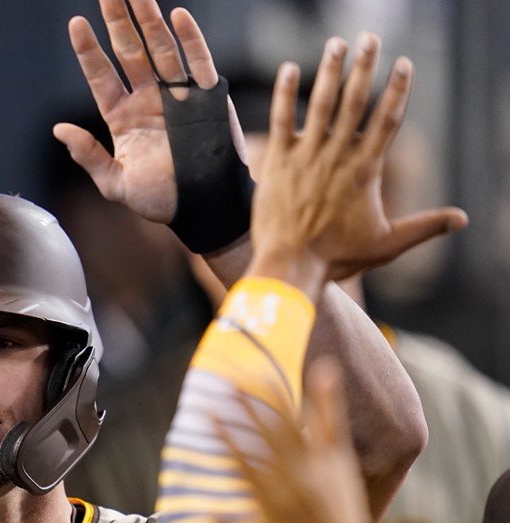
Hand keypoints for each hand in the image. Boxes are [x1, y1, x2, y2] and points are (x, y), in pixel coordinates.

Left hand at [53, 0, 240, 223]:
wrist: (204, 208)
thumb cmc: (161, 200)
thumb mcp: (117, 184)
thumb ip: (90, 156)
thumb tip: (59, 130)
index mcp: (123, 118)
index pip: (102, 76)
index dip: (89, 51)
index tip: (76, 24)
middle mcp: (148, 100)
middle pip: (130, 52)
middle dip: (119, 21)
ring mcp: (178, 96)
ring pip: (162, 49)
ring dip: (150, 21)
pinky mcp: (208, 98)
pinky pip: (199, 62)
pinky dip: (190, 40)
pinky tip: (177, 16)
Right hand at [213, 358, 372, 522]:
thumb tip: (197, 515)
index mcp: (266, 493)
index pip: (238, 456)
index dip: (222, 432)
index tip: (207, 411)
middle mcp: (290, 475)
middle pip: (262, 433)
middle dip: (245, 406)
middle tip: (231, 381)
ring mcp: (316, 464)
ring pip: (292, 423)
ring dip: (275, 396)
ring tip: (262, 372)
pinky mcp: (338, 459)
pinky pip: (332, 423)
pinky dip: (327, 397)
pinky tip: (323, 370)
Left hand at [249, 34, 466, 294]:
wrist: (290, 266)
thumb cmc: (338, 258)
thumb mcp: (388, 244)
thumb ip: (425, 227)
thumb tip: (462, 219)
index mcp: (366, 171)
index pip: (387, 121)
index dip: (398, 90)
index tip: (404, 64)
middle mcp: (338, 157)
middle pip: (356, 103)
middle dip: (365, 67)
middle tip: (370, 39)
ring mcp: (307, 157)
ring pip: (321, 105)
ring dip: (330, 71)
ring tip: (337, 44)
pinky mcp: (278, 162)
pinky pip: (281, 120)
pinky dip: (285, 94)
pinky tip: (289, 69)